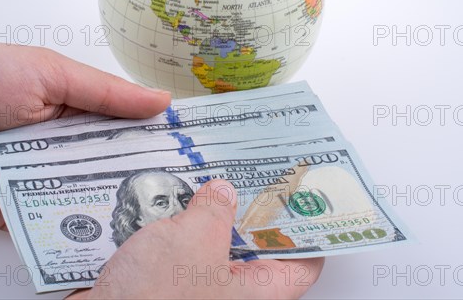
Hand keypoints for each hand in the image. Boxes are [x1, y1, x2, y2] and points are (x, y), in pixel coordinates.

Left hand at [0, 42, 170, 228]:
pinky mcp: (13, 210)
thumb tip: (163, 100)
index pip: (124, 127)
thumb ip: (107, 92)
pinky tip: (106, 240)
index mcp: (72, 110)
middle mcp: (59, 145)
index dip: (156, 139)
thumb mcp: (49, 73)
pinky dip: (72, 234)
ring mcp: (38, 179)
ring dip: (112, 209)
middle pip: (109, 167)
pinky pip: (49, 225)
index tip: (190, 153)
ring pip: (84, 198)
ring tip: (154, 222)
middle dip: (142, 180)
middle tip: (182, 194)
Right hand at [68, 180, 323, 298]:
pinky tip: (168, 203)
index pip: (304, 264)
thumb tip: (222, 192)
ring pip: (214, 248)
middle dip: (248, 210)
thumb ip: (215, 210)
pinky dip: (178, 229)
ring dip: (207, 216)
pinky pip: (182, 253)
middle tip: (246, 174)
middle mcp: (234, 295)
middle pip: (256, 248)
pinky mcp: (169, 288)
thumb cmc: (155, 298)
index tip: (303, 199)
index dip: (306, 231)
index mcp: (259, 292)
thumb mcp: (194, 240)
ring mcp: (200, 291)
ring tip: (205, 179)